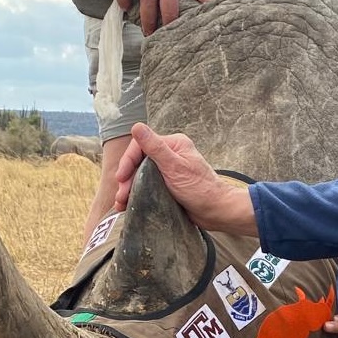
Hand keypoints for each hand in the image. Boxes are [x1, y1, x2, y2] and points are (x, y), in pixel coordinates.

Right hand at [113, 123, 255, 233]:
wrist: (216, 211)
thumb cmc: (200, 189)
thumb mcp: (174, 167)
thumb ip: (155, 148)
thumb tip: (137, 126)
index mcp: (174, 145)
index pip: (141, 146)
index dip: (127, 161)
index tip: (121, 177)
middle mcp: (171, 155)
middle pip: (139, 161)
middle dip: (127, 178)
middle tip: (121, 195)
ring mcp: (169, 170)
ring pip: (141, 175)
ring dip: (129, 188)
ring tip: (122, 203)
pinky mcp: (168, 185)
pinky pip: (147, 185)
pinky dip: (137, 193)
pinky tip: (129, 203)